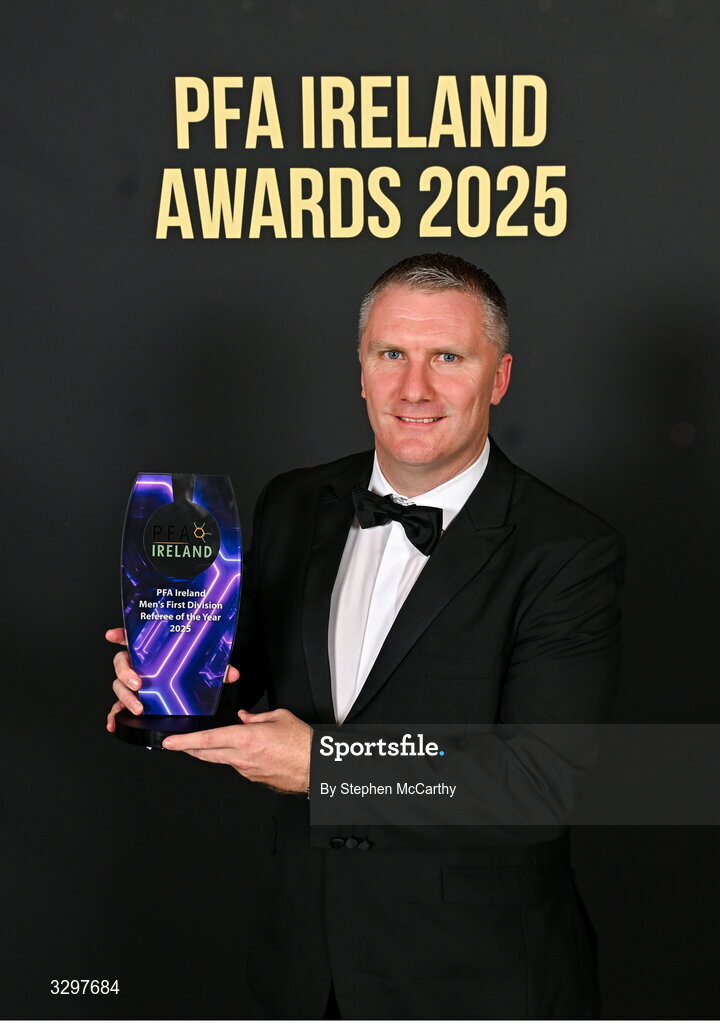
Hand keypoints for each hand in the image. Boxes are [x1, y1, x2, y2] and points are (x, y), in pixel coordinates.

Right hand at [104, 627, 239, 731]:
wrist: (188, 691)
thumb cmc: (190, 672)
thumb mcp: (203, 668)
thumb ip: (216, 668)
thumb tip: (231, 674)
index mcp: (151, 650)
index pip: (133, 637)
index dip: (121, 634)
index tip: (112, 635)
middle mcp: (138, 664)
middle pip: (121, 663)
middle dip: (126, 673)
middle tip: (138, 684)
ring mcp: (132, 682)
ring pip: (118, 685)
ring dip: (125, 697)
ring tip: (138, 708)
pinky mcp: (132, 699)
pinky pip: (117, 706)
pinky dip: (114, 715)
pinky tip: (114, 723)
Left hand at [161, 708, 312, 793]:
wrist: (315, 767)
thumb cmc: (301, 742)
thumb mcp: (279, 717)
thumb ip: (257, 717)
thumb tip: (244, 717)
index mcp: (246, 738)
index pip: (207, 740)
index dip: (185, 741)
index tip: (170, 742)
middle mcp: (242, 757)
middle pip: (206, 754)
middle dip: (189, 749)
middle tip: (177, 744)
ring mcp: (246, 771)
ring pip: (221, 760)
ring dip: (214, 752)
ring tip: (214, 742)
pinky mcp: (253, 779)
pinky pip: (237, 766)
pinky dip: (235, 758)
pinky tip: (244, 751)